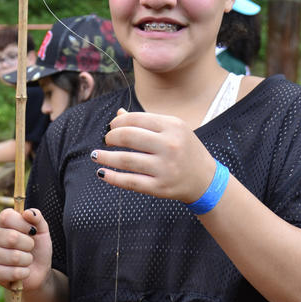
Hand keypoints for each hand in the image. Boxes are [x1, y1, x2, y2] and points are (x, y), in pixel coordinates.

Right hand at [0, 208, 51, 291]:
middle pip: (12, 237)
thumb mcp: (41, 230)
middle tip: (30, 247)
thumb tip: (27, 212)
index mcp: (3, 224)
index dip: (22, 223)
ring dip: (28, 260)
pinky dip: (25, 272)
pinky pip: (15, 272)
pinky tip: (23, 271)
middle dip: (29, 244)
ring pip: (15, 257)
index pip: (6, 216)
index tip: (31, 230)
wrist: (39, 270)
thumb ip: (37, 217)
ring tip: (26, 260)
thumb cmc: (38, 248)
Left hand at [91, 109, 216, 202]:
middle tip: (106, 141)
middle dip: (111, 138)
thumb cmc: (185, 150)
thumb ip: (146, 122)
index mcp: (173, 126)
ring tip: (95, 155)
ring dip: (105, 157)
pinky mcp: (160, 187)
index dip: (118, 123)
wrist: (205, 179)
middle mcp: (170, 145)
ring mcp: (165, 168)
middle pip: (128, 137)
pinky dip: (112, 177)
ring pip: (125, 160)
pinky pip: (130, 181)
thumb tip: (118, 114)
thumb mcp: (172, 130)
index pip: (136, 119)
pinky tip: (102, 173)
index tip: (111, 127)